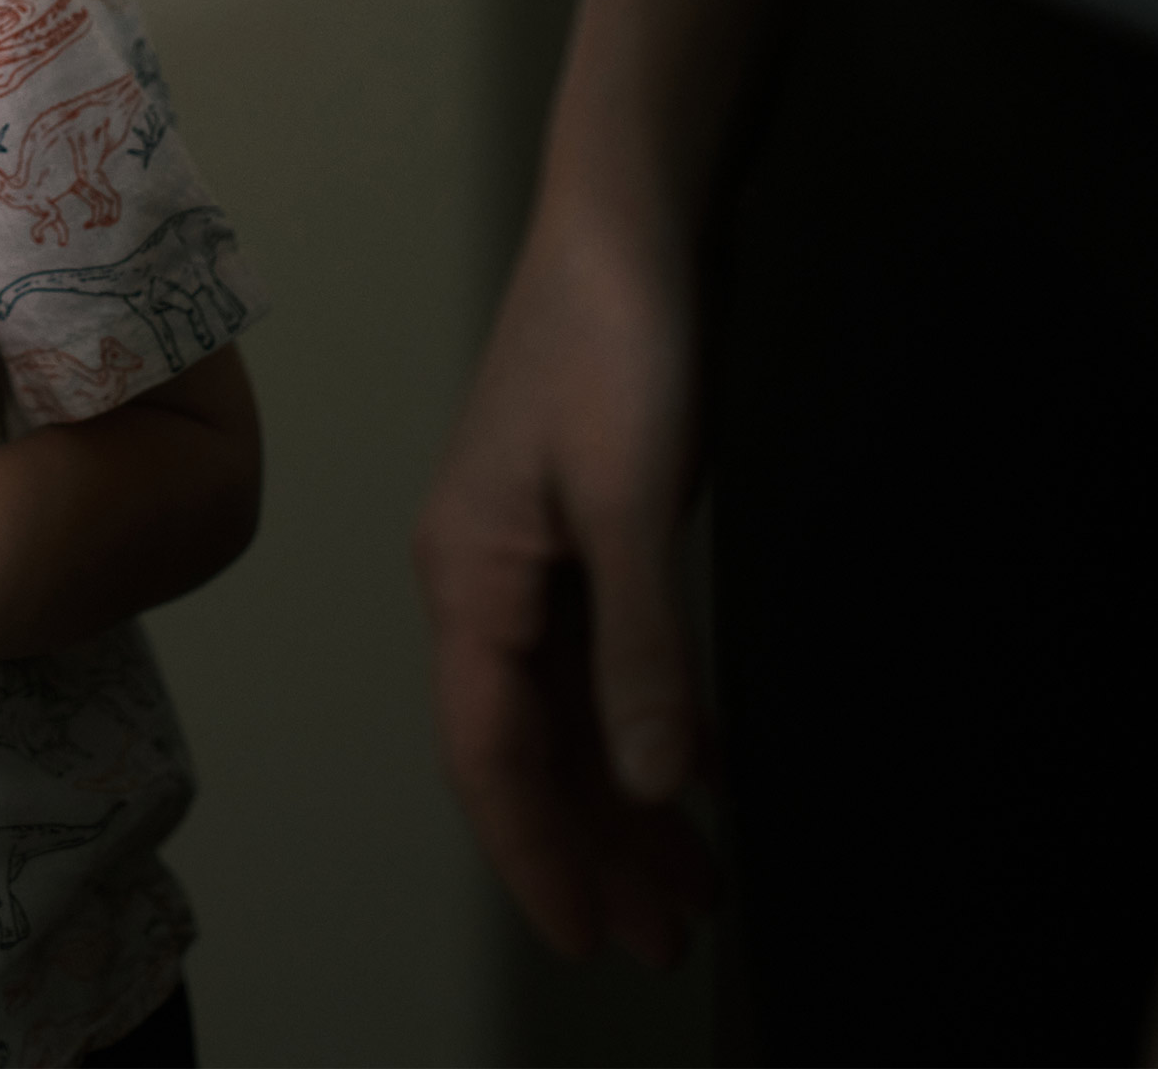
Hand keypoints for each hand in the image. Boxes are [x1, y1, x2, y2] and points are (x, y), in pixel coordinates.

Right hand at [413, 202, 714, 965]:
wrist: (626, 216)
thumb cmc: (612, 339)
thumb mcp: (630, 502)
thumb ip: (639, 648)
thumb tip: (647, 778)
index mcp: (467, 575)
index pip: (488, 752)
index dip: (536, 854)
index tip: (587, 939)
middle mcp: (479, 578)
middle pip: (523, 747)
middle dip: (586, 849)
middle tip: (662, 940)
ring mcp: (524, 554)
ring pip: (561, 712)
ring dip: (618, 800)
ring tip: (690, 886)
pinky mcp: (573, 529)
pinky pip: (590, 663)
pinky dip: (636, 728)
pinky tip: (688, 772)